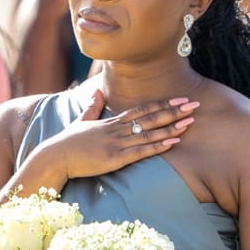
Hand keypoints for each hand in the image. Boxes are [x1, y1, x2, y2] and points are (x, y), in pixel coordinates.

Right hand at [45, 89, 200, 181]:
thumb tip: (96, 91)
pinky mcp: (114, 158)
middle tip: (195, 104)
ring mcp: (117, 143)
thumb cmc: (67, 142)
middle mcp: (117, 129)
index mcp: (112, 121)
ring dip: (171, 127)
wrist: (55, 157)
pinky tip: (173, 143)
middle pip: (151, 117)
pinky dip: (158, 146)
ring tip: (190, 122)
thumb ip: (92, 107)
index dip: (164, 104)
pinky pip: (140, 151)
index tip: (181, 98)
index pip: (143, 110)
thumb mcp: (82, 121)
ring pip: (149, 133)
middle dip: (174, 111)